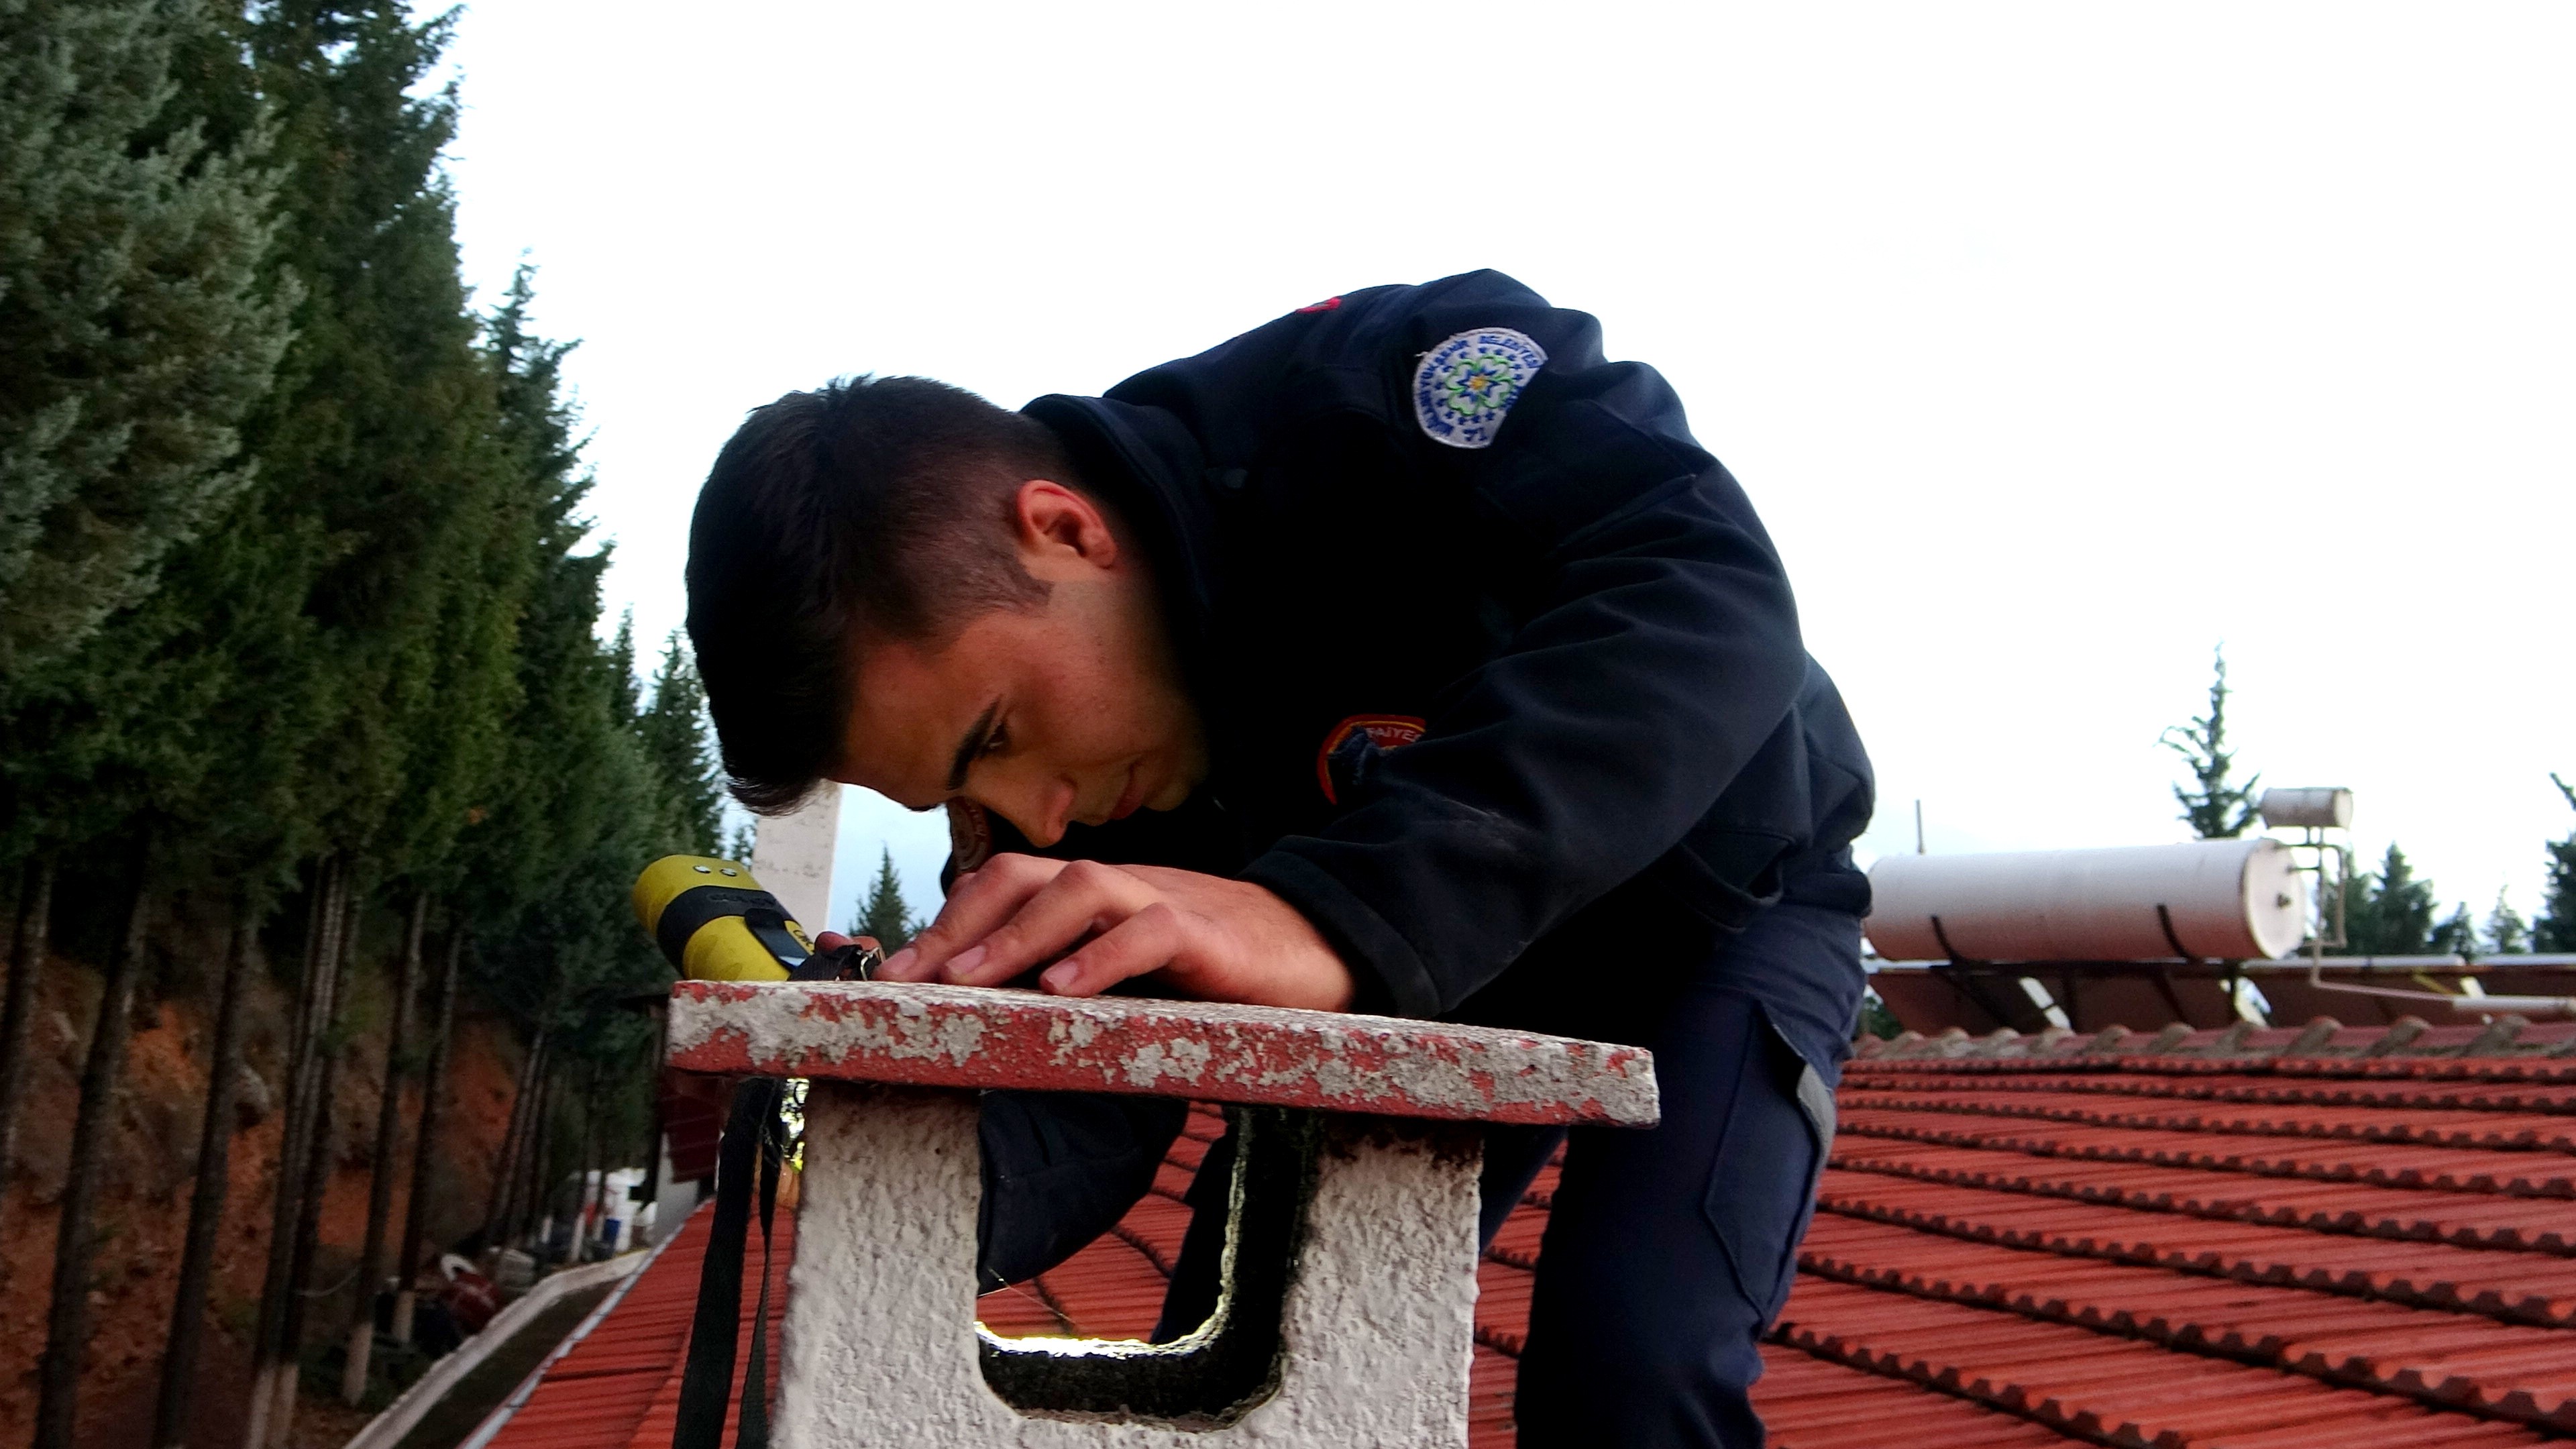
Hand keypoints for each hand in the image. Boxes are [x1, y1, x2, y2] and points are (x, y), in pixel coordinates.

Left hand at [873, 855, 1355, 1011]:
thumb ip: (1076, 978)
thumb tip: (1000, 1018)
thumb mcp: (1134, 973)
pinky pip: (1150, 929)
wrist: (1321, 949)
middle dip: (957, 924)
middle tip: (908, 981)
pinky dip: (1102, 956)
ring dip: (1015, 934)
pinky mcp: (1209, 934)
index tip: (893, 974)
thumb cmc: (1219, 968)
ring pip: (1079, 888)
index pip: (1005, 885)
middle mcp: (1120, 886)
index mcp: (1095, 896)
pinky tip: (1064, 990)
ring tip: (967, 981)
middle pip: (1023, 875)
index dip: (945, 921)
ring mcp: (1164, 900)